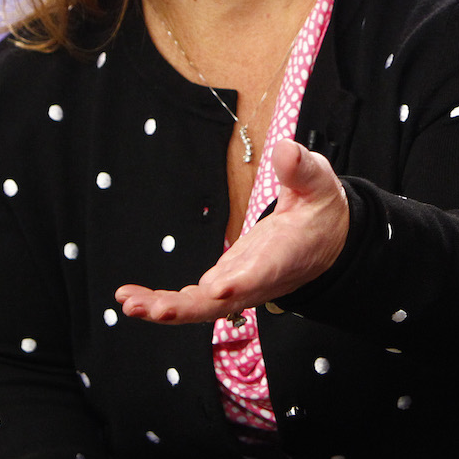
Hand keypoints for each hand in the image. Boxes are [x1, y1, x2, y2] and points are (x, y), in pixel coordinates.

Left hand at [115, 140, 349, 324]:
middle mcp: (259, 278)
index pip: (264, 270)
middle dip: (187, 307)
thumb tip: (286, 150)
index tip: (219, 289)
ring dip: (166, 308)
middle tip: (153, 309)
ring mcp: (240, 284)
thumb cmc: (320, 209)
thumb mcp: (318, 182)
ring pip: (202, 306)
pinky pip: (194, 299)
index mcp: (285, 253)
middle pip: (223, 302)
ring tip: (130, 303)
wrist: (327, 240)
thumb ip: (301, 169)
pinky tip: (135, 299)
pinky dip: (165, 302)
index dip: (242, 282)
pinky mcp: (226, 283)